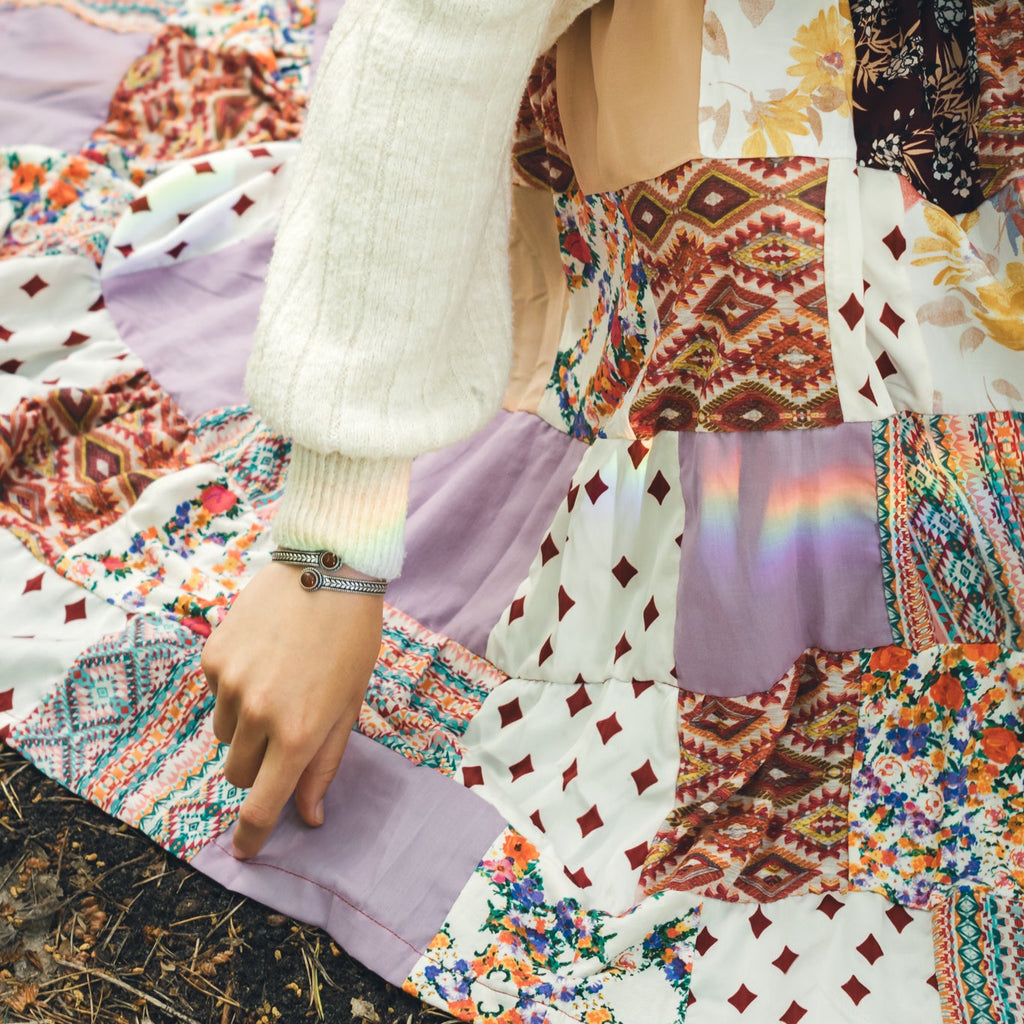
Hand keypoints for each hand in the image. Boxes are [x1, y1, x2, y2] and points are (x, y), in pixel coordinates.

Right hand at [201, 561, 382, 858]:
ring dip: (245, 726)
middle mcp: (258, 714)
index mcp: (299, 732)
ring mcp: (229, 684)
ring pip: (224, 735)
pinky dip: (234, 689)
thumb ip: (325, 763)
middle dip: (258, 766)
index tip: (245, 851)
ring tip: (279, 683)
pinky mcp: (212, 657)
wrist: (327, 569)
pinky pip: (215, 695)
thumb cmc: (351, 640)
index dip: (252, 835)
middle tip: (284, 732)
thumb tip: (311, 818)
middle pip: (238, 773)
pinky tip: (264, 656)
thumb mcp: (349, 704)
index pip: (262, 804)